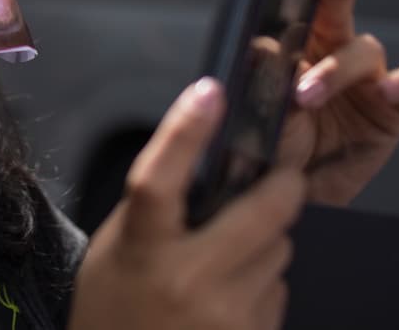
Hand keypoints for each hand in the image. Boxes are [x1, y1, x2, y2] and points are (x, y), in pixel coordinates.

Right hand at [70, 80, 304, 329]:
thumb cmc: (114, 303)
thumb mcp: (121, 246)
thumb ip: (160, 207)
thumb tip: (210, 156)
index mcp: (142, 247)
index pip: (160, 179)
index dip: (185, 132)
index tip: (209, 91)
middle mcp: (187, 279)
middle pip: (264, 211)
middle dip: (285, 184)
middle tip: (285, 173)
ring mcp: (227, 315)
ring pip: (280, 249)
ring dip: (267, 242)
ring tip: (231, 257)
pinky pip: (280, 291)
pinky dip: (264, 283)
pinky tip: (230, 298)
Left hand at [275, 0, 398, 205]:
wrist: (291, 193)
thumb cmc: (270, 143)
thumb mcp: (253, 105)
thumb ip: (259, 74)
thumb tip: (261, 46)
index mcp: (294, 36)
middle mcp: (331, 47)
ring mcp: (364, 77)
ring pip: (363, 49)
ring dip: (337, 68)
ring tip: (306, 93)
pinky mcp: (390, 108)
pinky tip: (391, 89)